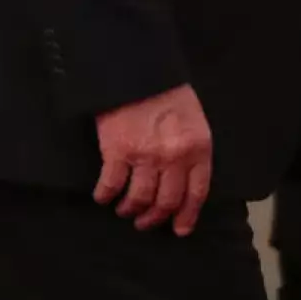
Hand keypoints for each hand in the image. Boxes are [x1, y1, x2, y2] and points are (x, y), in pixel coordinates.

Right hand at [94, 84, 212, 234]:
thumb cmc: (168, 92)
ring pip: (139, 199)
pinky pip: (111, 186)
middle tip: (145, 222)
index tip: (180, 229)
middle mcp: (174, 157)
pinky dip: (105, 196)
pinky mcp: (117, 152)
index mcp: (197, 147)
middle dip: (155, 218)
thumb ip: (192, 149)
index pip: (196, 192)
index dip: (187, 215)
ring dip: (130, 210)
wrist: (138, 70)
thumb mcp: (194, 119)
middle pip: (166, 202)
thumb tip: (185, 181)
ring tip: (125, 210)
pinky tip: (103, 197)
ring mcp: (145, 156)